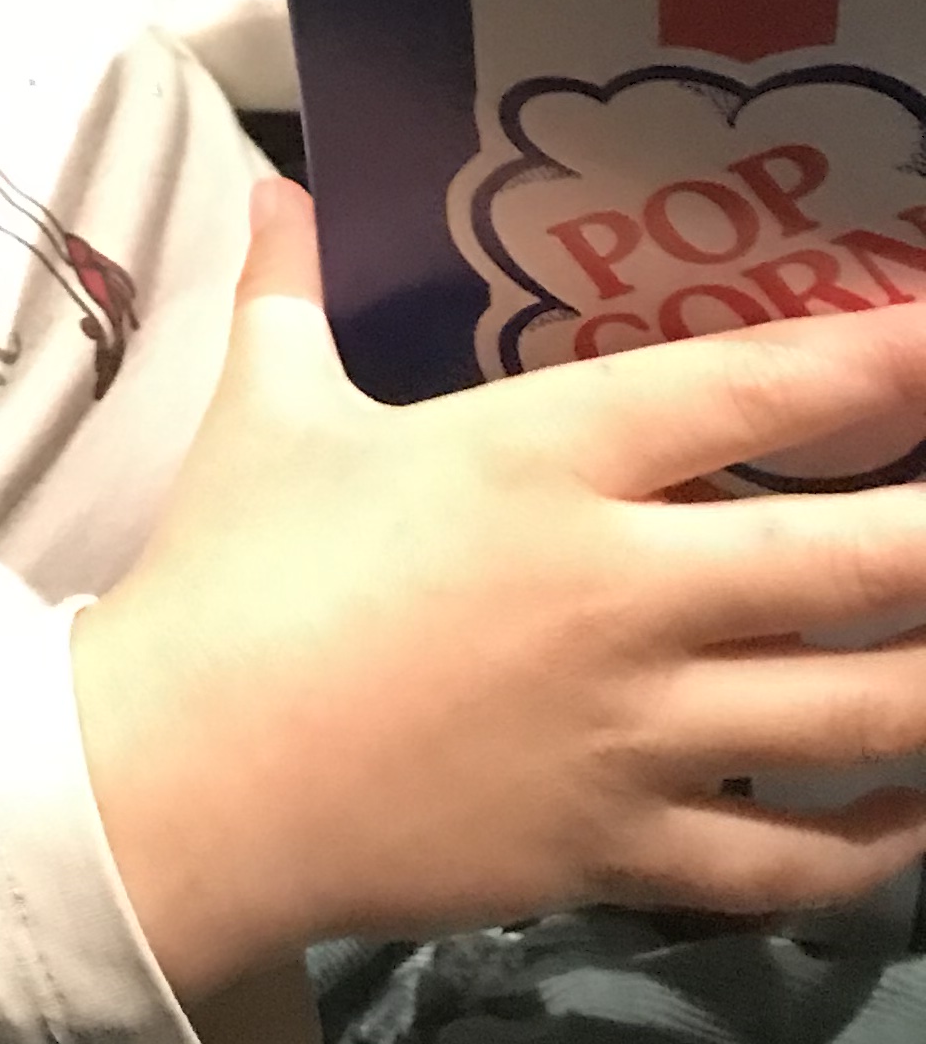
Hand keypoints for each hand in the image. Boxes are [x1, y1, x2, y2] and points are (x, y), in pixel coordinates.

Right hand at [71, 179, 925, 1000]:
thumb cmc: (234, 571)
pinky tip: (908, 810)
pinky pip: (793, 862)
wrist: (188, 774)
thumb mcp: (266, 407)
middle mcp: (623, 588)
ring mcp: (638, 730)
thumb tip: (277, 181)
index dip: (875, 358)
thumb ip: (291, 287)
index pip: (749, 389)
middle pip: (854, 557)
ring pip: (858, 713)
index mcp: (544, 460)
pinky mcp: (625, 849)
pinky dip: (876, 843)